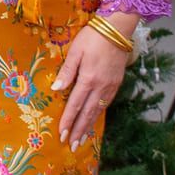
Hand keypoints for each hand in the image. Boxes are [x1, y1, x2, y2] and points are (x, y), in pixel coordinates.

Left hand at [50, 25, 128, 150]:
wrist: (118, 29)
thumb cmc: (92, 37)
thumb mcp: (75, 51)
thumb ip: (67, 72)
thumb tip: (57, 89)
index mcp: (88, 79)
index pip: (75, 105)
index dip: (68, 121)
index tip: (62, 135)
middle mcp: (101, 87)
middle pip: (88, 113)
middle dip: (79, 130)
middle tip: (72, 146)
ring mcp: (111, 87)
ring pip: (98, 111)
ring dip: (89, 126)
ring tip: (82, 140)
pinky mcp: (117, 84)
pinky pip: (106, 104)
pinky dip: (98, 115)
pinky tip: (93, 121)